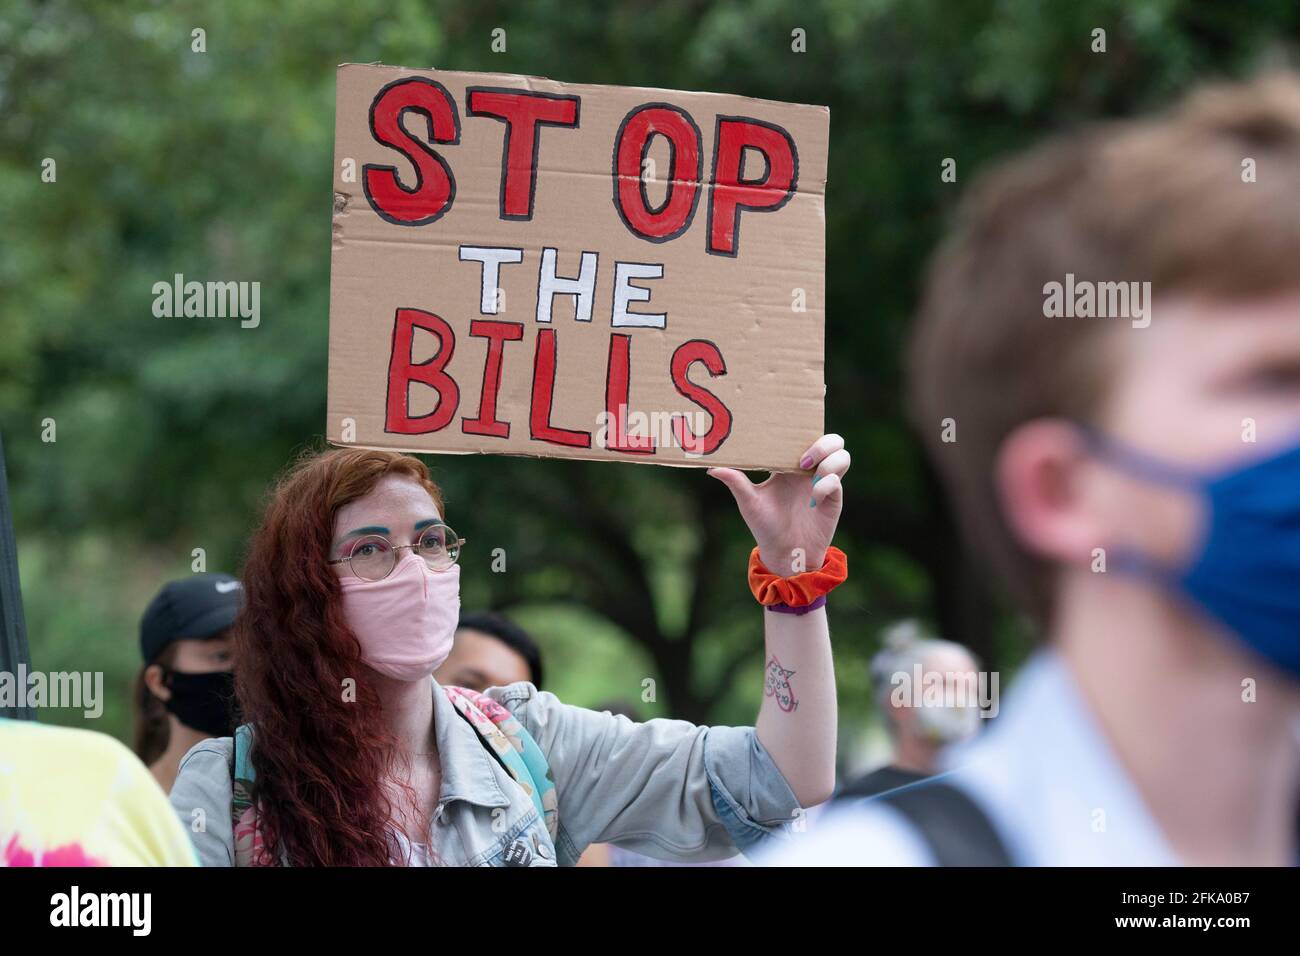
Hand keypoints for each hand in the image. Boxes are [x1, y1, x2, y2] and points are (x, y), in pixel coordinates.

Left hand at [707, 434, 848, 576]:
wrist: (784, 553)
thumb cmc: (765, 526)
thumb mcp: (748, 502)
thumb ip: (735, 482)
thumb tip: (711, 468)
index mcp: (789, 464)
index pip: (804, 435)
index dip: (804, 427)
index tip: (791, 430)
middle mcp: (809, 470)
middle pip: (832, 440)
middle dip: (823, 442)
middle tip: (803, 459)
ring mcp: (824, 483)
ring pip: (843, 455)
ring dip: (830, 459)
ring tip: (810, 473)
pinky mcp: (833, 499)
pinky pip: (837, 482)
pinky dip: (827, 485)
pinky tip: (813, 498)